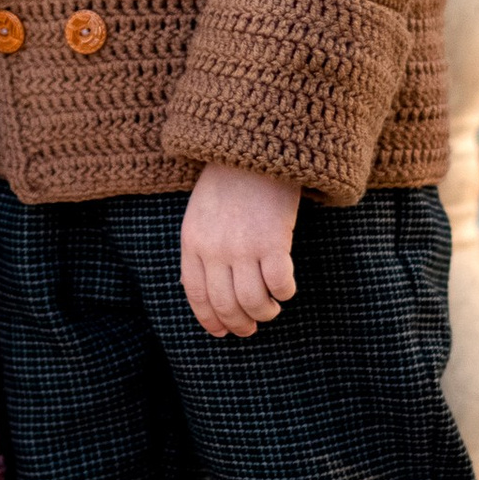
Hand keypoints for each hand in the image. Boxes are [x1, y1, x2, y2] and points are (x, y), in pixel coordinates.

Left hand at [178, 161, 299, 340]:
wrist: (253, 146)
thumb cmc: (229, 179)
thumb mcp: (199, 214)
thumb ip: (199, 249)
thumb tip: (203, 291)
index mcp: (192, 242)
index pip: (196, 295)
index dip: (210, 320)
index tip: (222, 332)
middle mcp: (215, 250)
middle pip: (225, 305)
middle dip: (240, 325)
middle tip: (251, 328)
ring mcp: (243, 247)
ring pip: (253, 302)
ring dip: (264, 312)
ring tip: (271, 307)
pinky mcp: (273, 241)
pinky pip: (280, 284)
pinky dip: (284, 293)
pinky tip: (286, 288)